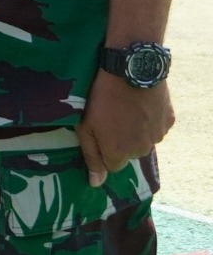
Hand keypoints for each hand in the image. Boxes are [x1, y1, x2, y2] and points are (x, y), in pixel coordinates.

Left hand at [77, 71, 173, 186]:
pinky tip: (140, 103)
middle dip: (120, 140)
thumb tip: (96, 183)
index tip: (99, 131)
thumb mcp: (85, 126)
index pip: (111, 165)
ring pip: (144, 140)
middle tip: (111, 117)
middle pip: (129, 152)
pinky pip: (157, 127)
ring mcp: (158, 136)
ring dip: (136, 130)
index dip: (103, 149)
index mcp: (120, 153)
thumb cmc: (101, 98)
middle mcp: (142, 150)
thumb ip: (91, 156)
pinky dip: (149, 119)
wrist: (131, 70)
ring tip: (125, 108)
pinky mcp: (168, 121)